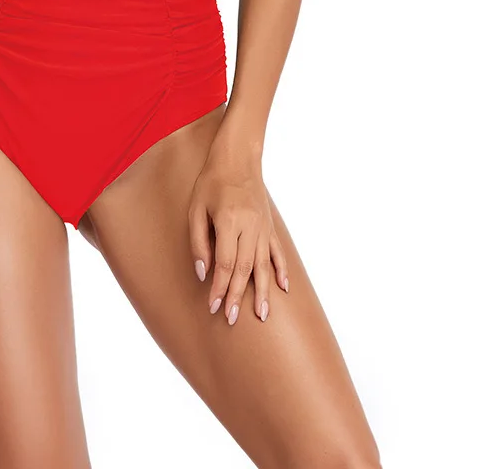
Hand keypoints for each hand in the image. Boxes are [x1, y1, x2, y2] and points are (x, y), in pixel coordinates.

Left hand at [187, 140, 288, 325]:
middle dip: (237, 296)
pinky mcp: (270, 226)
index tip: (213, 306)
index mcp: (229, 221)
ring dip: (263, 291)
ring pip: (263, 265)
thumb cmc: (211, 183)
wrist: (237, 159)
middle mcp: (250, 226)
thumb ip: (198, 241)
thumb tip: (202, 272)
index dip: (218, 287)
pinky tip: (283, 287)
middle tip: (231, 319)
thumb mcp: (196, 209)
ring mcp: (263, 227)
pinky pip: (278, 252)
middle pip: (244, 268)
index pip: (224, 263)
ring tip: (262, 315)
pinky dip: (281, 270)